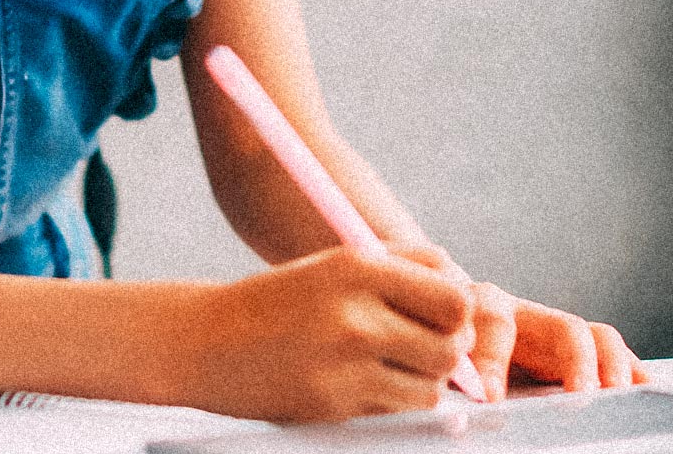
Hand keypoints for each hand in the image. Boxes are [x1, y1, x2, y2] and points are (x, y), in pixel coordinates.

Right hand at [187, 242, 476, 422]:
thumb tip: (464, 290)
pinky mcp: (335, 404)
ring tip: (387, 364)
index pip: (453, 297)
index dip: (457, 311)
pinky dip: (391, 401)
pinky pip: (396, 409)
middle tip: (421, 345)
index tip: (441, 315)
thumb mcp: (335, 263)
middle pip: (451, 347)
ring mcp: (345, 365)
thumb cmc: (282, 299)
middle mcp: (355, 314)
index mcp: (356, 267)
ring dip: (421, 380)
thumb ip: (403, 265)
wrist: (207, 340)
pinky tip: (360, 382)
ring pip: (432, 387)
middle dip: (446, 350)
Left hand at [455, 278, 650, 399]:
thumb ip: (449, 382)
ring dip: (609, 367)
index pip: (490, 322)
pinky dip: (630, 371)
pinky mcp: (577, 349)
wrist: (442, 321)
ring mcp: (551, 328)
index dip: (490, 359)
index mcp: (477, 309)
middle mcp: (520, 313)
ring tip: (617, 397)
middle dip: (574, 363)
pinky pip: (610, 353)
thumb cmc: (439, 349)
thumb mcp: (438, 360)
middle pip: (557, 324)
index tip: (490, 399)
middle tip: (580, 399)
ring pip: (591, 336)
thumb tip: (453, 420)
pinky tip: (645, 390)